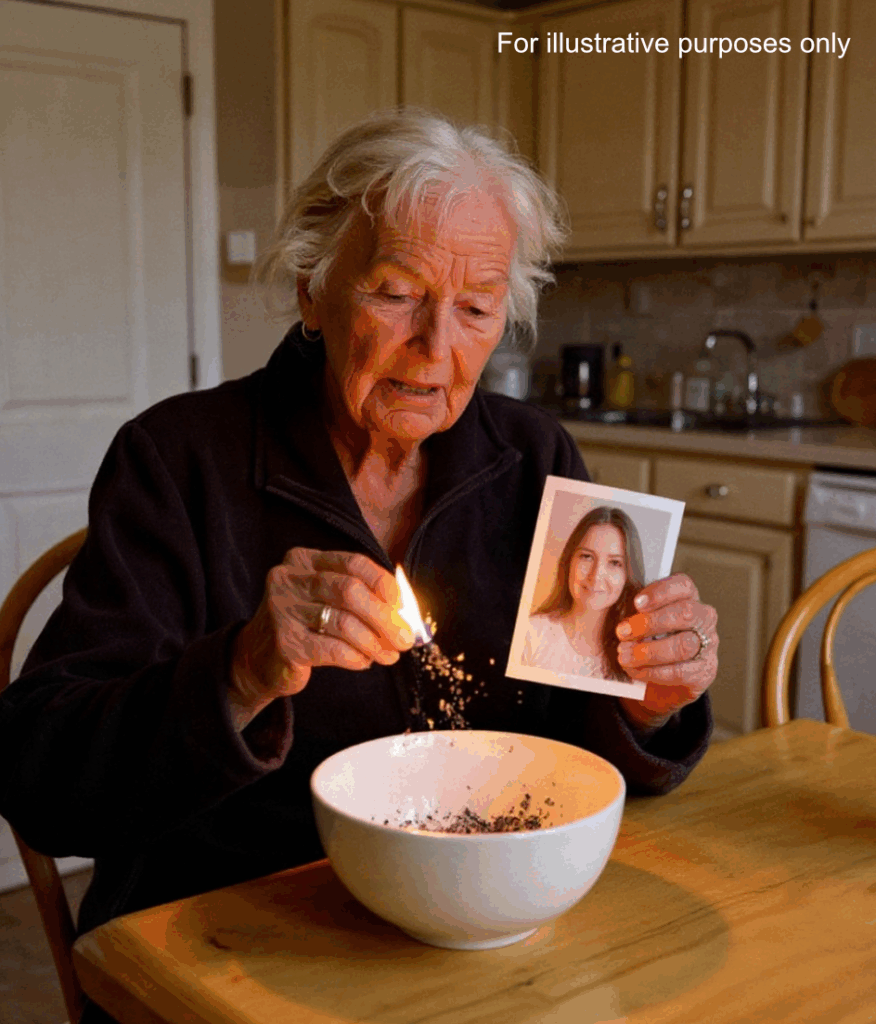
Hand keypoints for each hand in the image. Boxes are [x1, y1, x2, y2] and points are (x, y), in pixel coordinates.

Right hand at [229, 548, 413, 727]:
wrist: (257, 659)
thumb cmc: (303, 626)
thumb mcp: (326, 600)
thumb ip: (361, 597)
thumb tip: (406, 613)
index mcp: (303, 560)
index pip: (354, 563)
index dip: (384, 584)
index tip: (402, 606)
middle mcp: (288, 579)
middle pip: (350, 592)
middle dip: (385, 617)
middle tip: (405, 639)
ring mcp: (282, 610)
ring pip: (344, 622)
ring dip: (375, 642)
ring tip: (389, 655)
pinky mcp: (284, 642)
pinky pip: (333, 649)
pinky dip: (356, 657)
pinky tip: (364, 662)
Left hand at [614, 573, 717, 731]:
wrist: (656, 682)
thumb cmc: (644, 640)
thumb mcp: (634, 618)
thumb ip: (626, 605)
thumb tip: (610, 593)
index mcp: (686, 597)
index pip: (682, 585)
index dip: (660, 592)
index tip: (637, 603)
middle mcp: (702, 618)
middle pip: (686, 613)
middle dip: (650, 623)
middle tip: (623, 632)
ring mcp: (707, 645)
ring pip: (683, 645)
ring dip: (649, 651)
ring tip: (625, 655)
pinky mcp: (704, 671)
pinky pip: (680, 671)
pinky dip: (653, 672)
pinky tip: (636, 670)